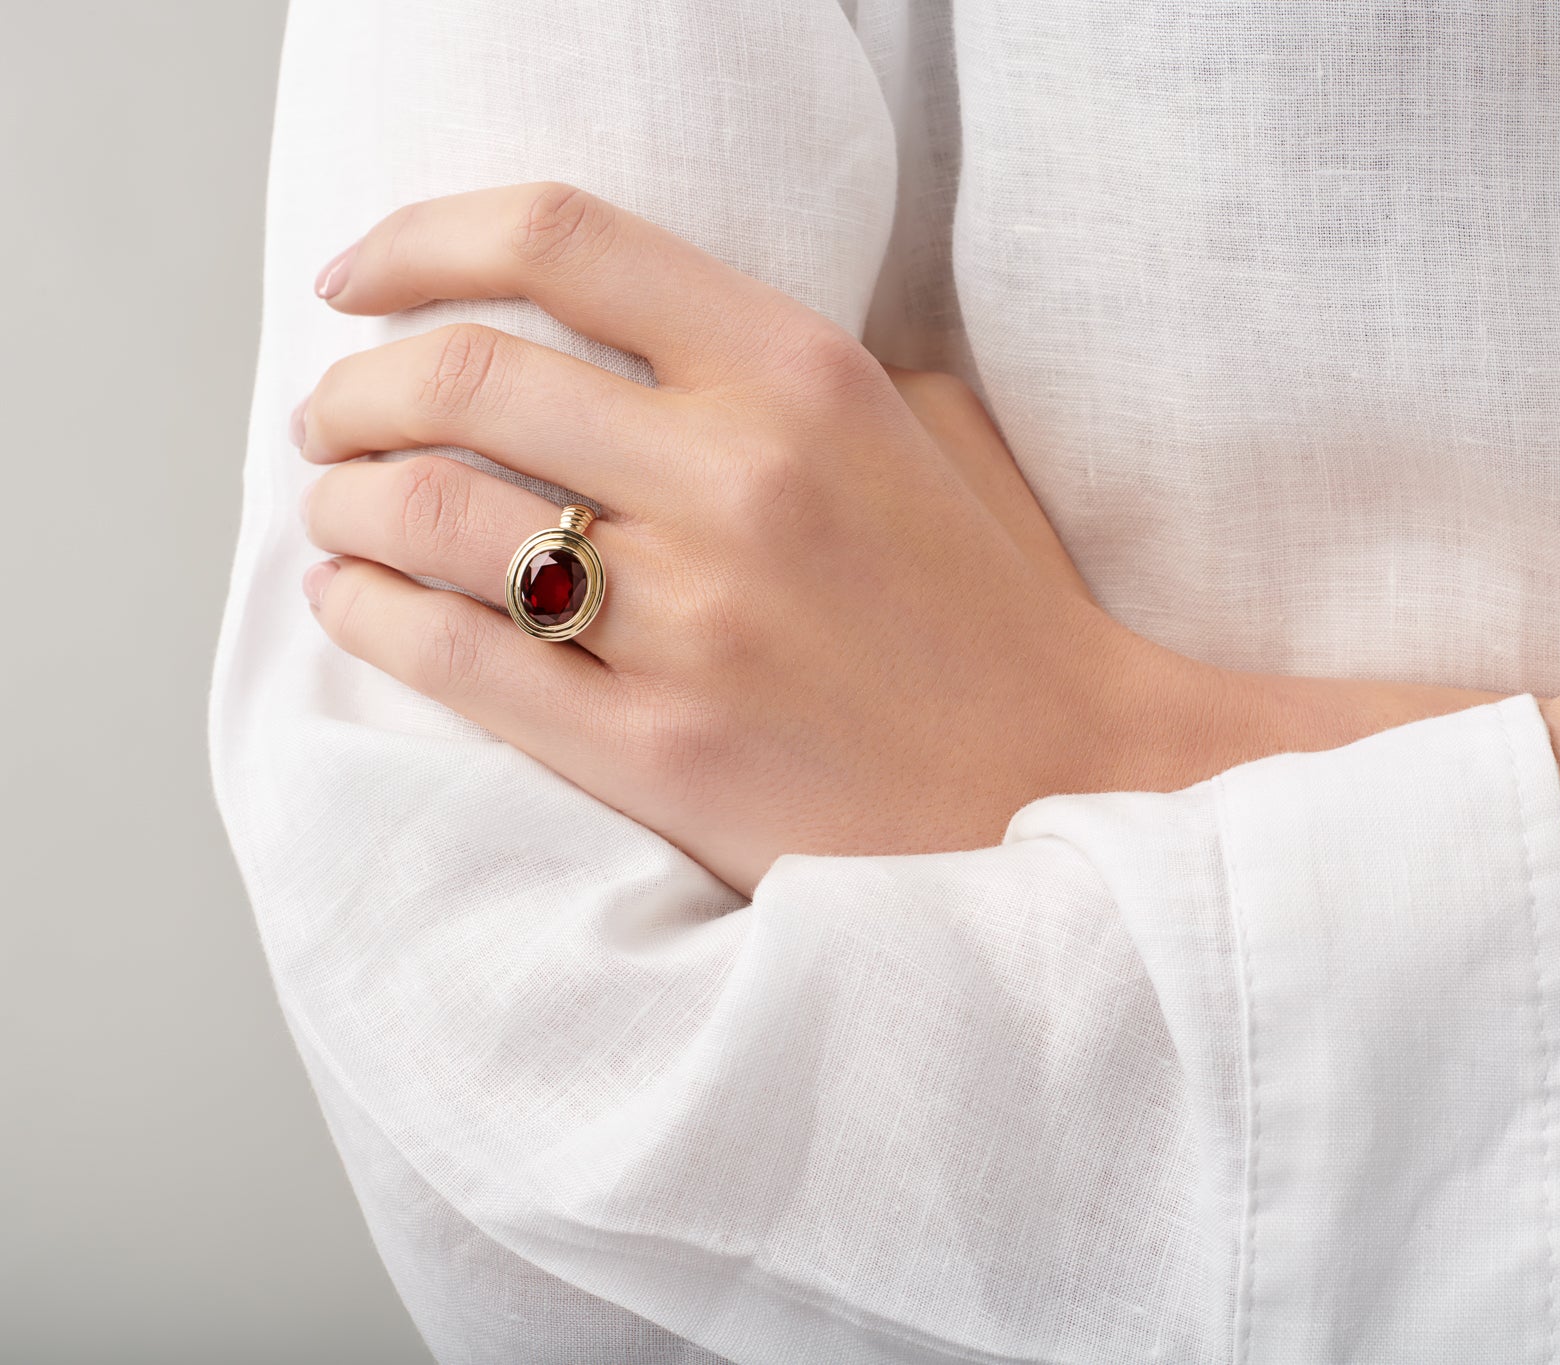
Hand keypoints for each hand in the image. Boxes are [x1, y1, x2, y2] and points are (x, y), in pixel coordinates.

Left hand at [298, 183, 1497, 893]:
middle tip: (334, 417)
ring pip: (436, 518)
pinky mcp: (662, 751)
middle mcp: (740, 479)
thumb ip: (779, 359)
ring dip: (348, 500)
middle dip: (355, 390)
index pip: (558, 242)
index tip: (361, 281)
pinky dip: (371, 615)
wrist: (1071, 783)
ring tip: (341, 508)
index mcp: (802, 374)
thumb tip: (617, 334)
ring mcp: (697, 622)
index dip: (419, 241)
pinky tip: (357, 600)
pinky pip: (459, 660)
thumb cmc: (991, 602)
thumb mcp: (925, 427)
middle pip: (460, 378)